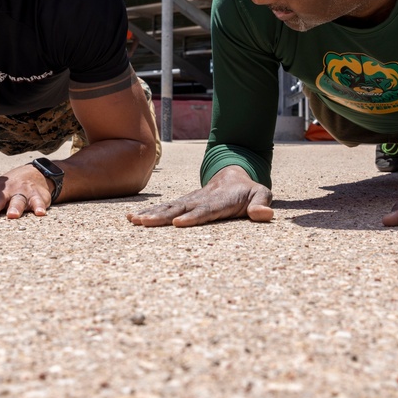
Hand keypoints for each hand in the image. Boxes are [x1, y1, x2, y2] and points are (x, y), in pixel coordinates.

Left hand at [0, 164, 52, 219]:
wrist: (33, 174)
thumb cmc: (4, 188)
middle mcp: (5, 191)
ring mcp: (21, 192)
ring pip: (18, 200)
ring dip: (15, 207)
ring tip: (12, 216)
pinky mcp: (37, 196)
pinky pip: (38, 201)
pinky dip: (40, 206)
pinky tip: (40, 213)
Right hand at [127, 165, 272, 226]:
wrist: (233, 175)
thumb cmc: (248, 191)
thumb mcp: (261, 194)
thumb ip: (262, 204)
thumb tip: (265, 215)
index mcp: (220, 200)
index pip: (206, 210)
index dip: (194, 216)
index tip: (180, 223)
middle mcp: (201, 199)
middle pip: (181, 208)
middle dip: (163, 216)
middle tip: (145, 223)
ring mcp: (190, 201)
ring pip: (169, 208)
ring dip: (151, 214)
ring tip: (134, 220)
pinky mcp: (182, 203)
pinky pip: (165, 208)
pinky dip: (149, 212)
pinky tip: (132, 218)